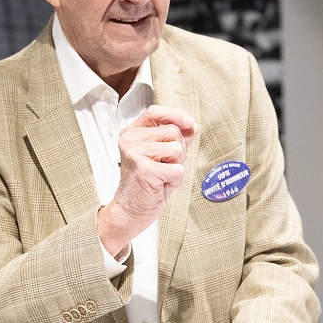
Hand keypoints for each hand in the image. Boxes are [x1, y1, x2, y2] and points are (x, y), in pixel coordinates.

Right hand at [97, 105, 195, 255]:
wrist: (130, 210)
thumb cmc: (145, 184)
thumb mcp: (160, 155)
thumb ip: (174, 138)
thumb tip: (191, 126)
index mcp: (132, 133)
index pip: (155, 112)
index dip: (175, 115)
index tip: (189, 123)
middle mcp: (130, 140)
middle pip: (173, 131)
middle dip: (179, 150)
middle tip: (165, 165)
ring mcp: (135, 154)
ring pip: (176, 148)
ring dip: (176, 165)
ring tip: (162, 175)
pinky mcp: (145, 170)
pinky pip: (177, 169)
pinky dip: (175, 180)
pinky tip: (161, 184)